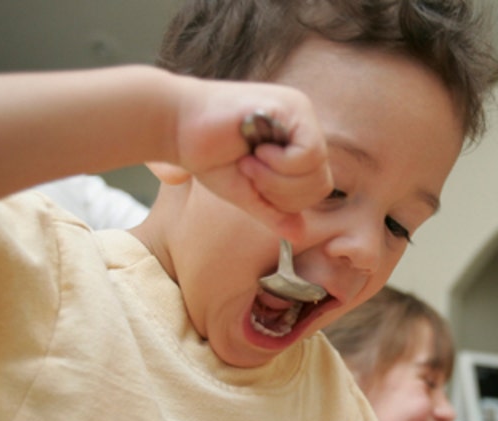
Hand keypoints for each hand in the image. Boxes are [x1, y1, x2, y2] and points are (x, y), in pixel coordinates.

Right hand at [155, 76, 331, 238]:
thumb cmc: (208, 156)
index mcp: (297, 143)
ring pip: (317, 168)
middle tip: (249, 173)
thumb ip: (274, 211)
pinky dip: (280, 164)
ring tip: (249, 162)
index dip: (287, 200)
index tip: (253, 182)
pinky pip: (309, 154)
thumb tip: (300, 236)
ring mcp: (301, 112)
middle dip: (282, 192)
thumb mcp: (246, 192)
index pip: (317, 187)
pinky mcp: (293, 106)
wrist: (175, 124)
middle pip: (322, 182)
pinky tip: (256, 152)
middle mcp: (305, 124)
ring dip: (277, 178)